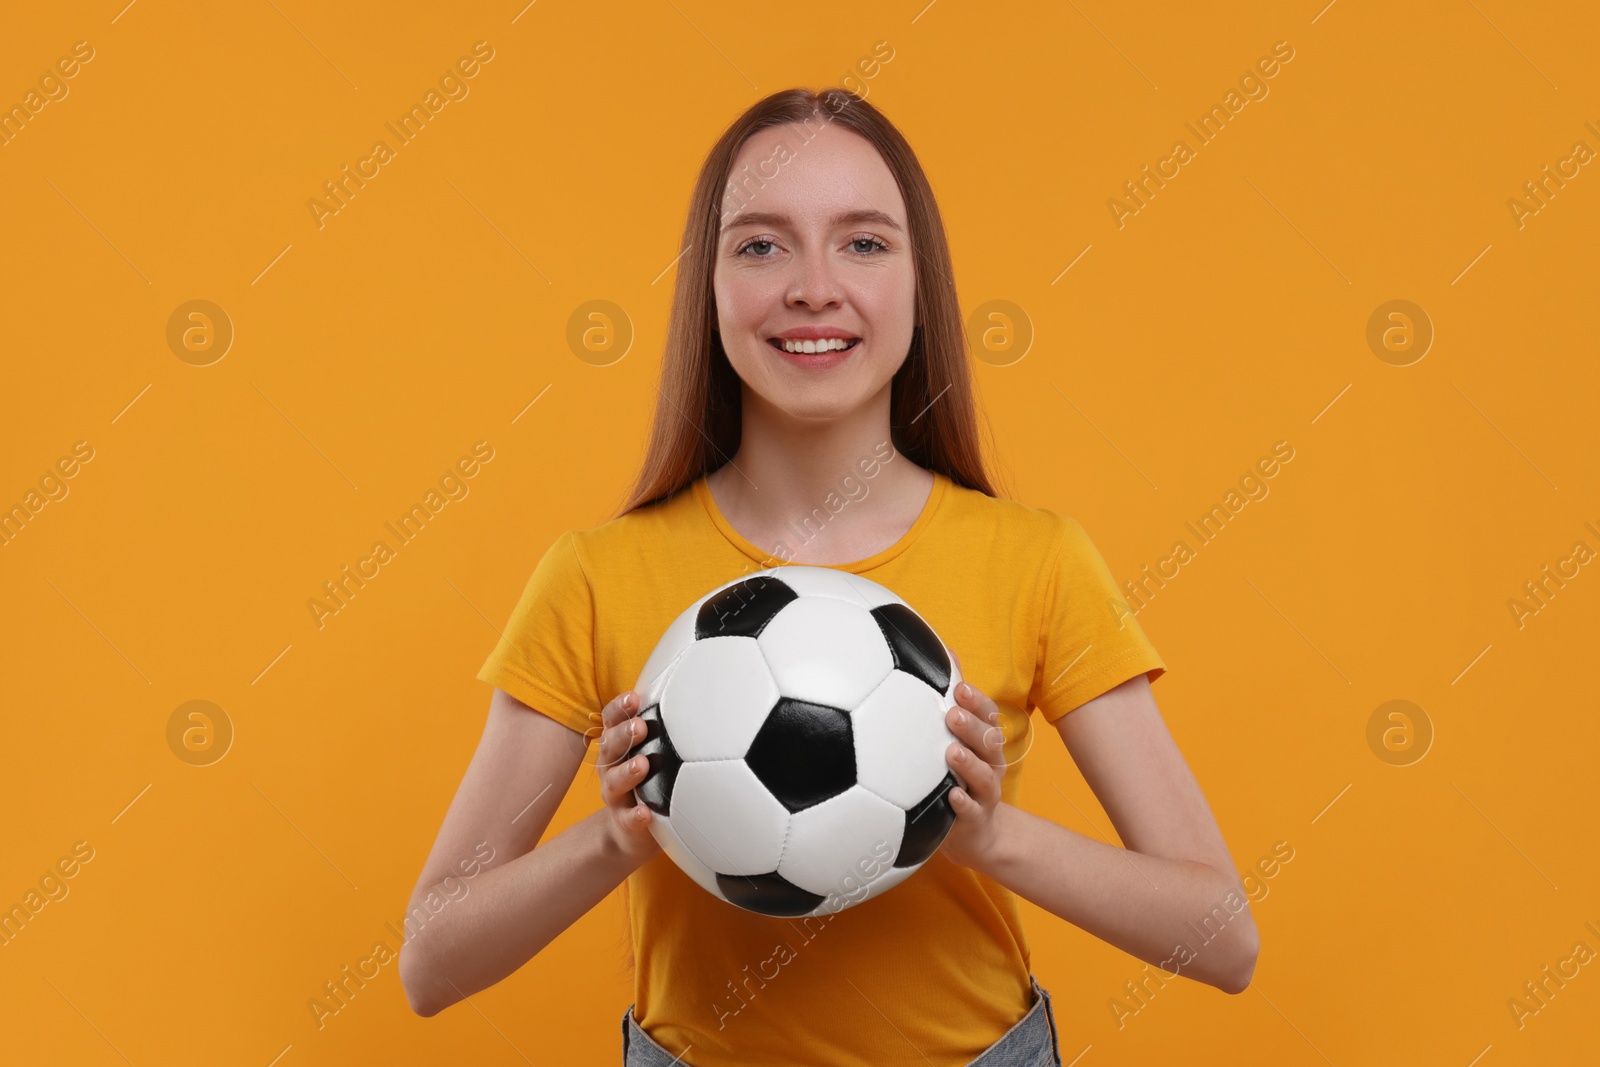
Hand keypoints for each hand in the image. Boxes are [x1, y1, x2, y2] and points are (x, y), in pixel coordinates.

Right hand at [596, 690, 662, 866]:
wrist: (631, 829)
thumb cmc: (648, 778)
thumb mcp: (655, 749)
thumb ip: (668, 724)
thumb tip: (701, 689)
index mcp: (618, 744)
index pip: (612, 720)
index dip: (619, 708)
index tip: (633, 698)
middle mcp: (611, 766)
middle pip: (610, 746)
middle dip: (623, 735)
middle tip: (640, 726)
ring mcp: (615, 794)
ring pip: (614, 782)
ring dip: (626, 772)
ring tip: (642, 764)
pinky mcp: (623, 821)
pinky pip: (627, 819)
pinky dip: (635, 816)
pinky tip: (645, 813)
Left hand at [938, 668, 1008, 871]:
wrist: (977, 831)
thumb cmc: (961, 775)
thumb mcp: (960, 739)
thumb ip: (955, 700)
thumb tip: (947, 652)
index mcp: (985, 742)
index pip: (988, 716)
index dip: (977, 701)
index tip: (959, 687)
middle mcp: (991, 764)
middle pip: (988, 742)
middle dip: (972, 727)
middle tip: (951, 715)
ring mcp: (985, 792)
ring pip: (984, 775)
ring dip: (969, 763)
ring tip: (952, 753)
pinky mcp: (976, 819)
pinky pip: (971, 811)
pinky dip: (963, 803)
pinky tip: (951, 796)